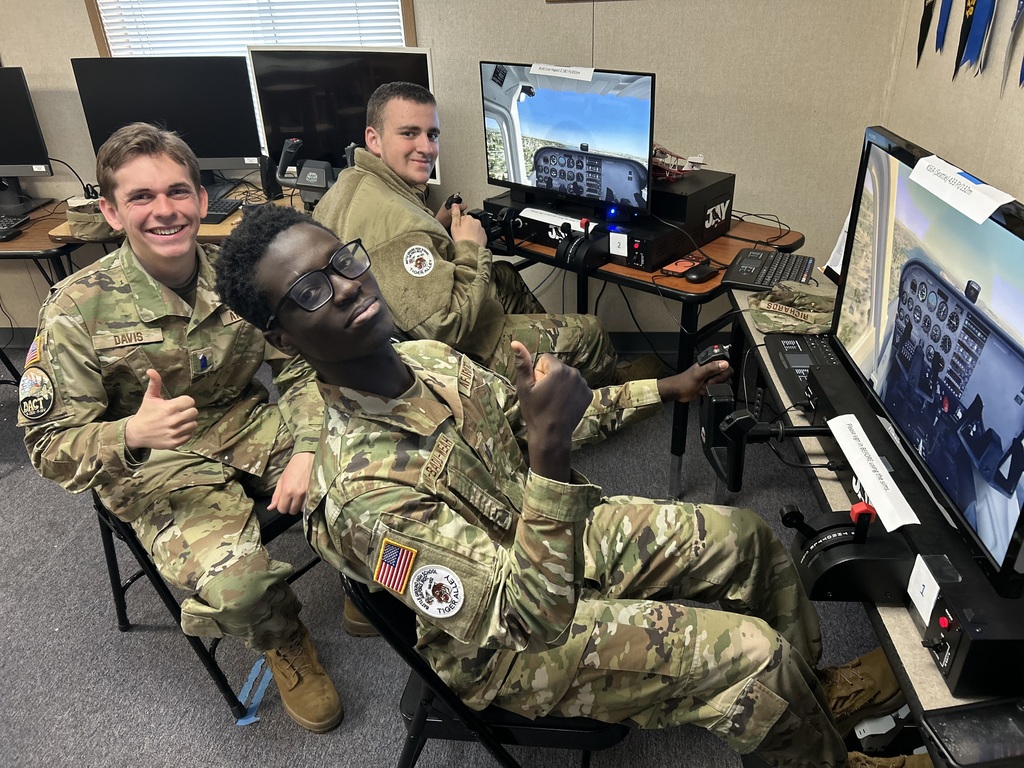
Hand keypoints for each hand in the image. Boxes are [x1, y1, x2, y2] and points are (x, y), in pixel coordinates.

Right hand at [125, 369, 198, 450]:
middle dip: (188, 411)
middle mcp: (174, 420)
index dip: (185, 402)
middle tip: (180, 413)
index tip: (179, 404)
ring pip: (194, 424)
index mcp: (170, 407)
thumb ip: (154, 383)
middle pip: (194, 412)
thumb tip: (151, 370)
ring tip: (178, 421)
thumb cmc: (145, 413)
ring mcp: (175, 432)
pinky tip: (177, 430)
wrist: (136, 433)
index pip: (190, 401)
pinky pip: (189, 435)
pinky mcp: (175, 442)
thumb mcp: (150, 397)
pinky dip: (185, 433)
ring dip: (188, 422)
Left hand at [268, 451, 313, 515]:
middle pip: (292, 511)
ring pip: (302, 509)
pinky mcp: (316, 492)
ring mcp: (308, 494)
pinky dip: (307, 503)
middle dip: (291, 507)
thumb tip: (270, 508)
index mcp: (287, 491)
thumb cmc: (293, 468)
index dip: (282, 506)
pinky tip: (305, 496)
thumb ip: (276, 495)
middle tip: (292, 498)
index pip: (282, 509)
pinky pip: (310, 504)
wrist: (307, 458)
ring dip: (299, 505)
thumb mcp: (281, 480)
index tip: (284, 501)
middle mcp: (297, 494)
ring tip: (299, 497)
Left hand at [434, 198, 465, 230]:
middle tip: (458, 217)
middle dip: (460, 213)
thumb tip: (465, 205)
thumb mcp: (451, 212)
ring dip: (459, 218)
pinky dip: (457, 221)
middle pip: (458, 209)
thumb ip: (459, 207)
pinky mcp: (450, 220)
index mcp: (447, 204)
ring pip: (458, 215)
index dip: (460, 206)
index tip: (461, 211)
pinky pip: (457, 220)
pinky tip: (456, 224)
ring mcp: (449, 215)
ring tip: (457, 221)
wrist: (438, 229)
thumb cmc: (442, 220)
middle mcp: (448, 208)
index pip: (457, 202)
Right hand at [449, 205, 486, 245]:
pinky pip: (479, 235)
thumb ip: (455, 214)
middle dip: (466, 228)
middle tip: (462, 235)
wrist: (470, 250)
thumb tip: (454, 204)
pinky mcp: (484, 236)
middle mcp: (476, 222)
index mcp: (468, 218)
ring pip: (475, 229)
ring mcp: (481, 229)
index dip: (459, 224)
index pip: (463, 218)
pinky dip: (476, 238)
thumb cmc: (461, 239)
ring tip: (467, 239)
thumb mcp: (454, 225)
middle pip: (470, 223)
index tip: (458, 230)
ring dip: (472, 233)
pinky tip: (472, 242)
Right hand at [512, 342, 591, 481]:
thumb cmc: (535, 411)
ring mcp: (583, 384)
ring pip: (567, 376)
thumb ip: (523, 363)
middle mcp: (574, 372)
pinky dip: (571, 392)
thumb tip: (515, 342)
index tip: (538, 388)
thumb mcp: (524, 387)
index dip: (538, 374)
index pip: (544, 360)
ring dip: (561, 385)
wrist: (552, 434)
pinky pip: (576, 386)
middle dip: (550, 378)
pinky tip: (565, 404)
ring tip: (555, 401)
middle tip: (545, 396)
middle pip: (557, 367)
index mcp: (558, 369)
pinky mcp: (588, 394)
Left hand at [657, 359, 731, 402]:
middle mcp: (710, 369)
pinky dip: (709, 391)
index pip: (725, 364)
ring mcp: (710, 377)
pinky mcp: (709, 385)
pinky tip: (702, 390)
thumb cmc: (684, 382)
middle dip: (715, 381)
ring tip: (702, 386)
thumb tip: (724, 363)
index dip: (722, 372)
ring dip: (711, 387)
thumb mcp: (699, 374)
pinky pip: (716, 389)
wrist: (677, 392)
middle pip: (724, 375)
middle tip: (706, 381)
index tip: (713, 376)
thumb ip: (712, 368)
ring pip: (721, 384)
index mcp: (708, 362)